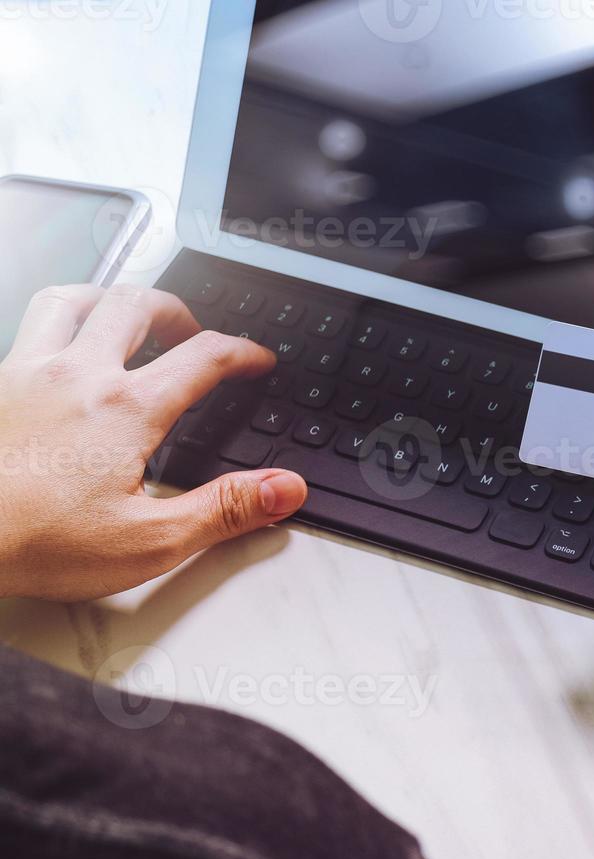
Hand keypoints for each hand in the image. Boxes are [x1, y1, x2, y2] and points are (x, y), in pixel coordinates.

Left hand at [0, 284, 307, 600]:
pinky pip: (24, 327)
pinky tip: (56, 348)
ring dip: (110, 297)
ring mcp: (25, 372)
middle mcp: (77, 375)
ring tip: (126, 314)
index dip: (243, 353)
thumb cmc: (34, 543)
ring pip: (73, 298)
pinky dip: (53, 323)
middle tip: (192, 330)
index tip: (257, 361)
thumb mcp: (150, 542)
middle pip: (138, 305)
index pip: (205, 357)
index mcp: (127, 409)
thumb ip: (226, 510)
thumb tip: (284, 489)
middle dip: (177, 309)